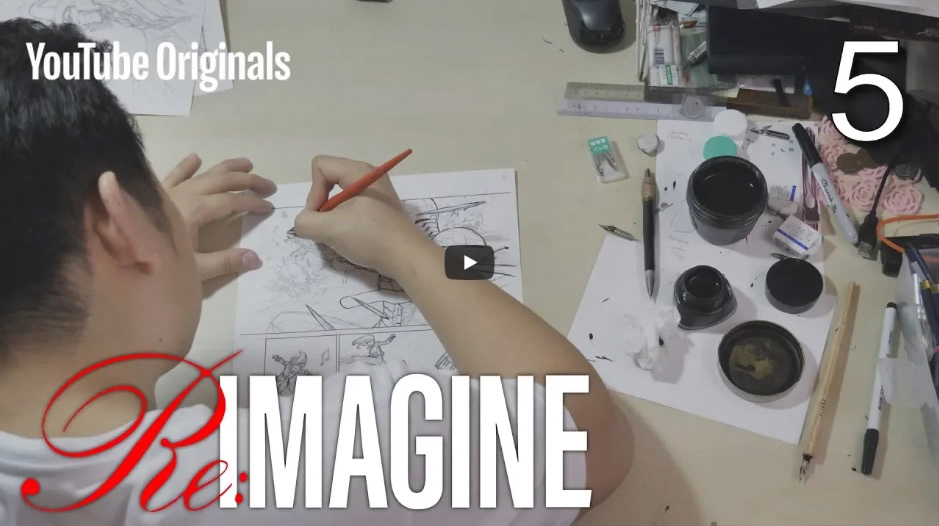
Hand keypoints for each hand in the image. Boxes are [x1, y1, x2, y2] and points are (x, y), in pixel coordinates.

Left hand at [162, 154, 276, 280]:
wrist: (112, 252)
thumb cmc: (154, 266)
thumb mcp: (194, 270)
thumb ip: (225, 262)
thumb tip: (256, 258)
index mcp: (197, 210)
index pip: (233, 201)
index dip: (253, 202)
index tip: (270, 207)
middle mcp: (186, 194)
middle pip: (223, 181)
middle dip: (249, 181)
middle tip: (269, 185)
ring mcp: (170, 191)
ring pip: (204, 173)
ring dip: (227, 167)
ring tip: (247, 162)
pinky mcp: (155, 193)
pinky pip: (173, 174)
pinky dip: (186, 165)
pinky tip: (195, 157)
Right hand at [293, 155, 427, 277]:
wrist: (407, 257)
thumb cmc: (370, 236)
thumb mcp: (330, 229)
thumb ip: (306, 222)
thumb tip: (305, 222)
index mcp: (358, 170)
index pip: (320, 166)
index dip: (313, 191)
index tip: (320, 216)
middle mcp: (369, 175)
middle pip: (329, 180)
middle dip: (322, 205)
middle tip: (330, 227)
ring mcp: (377, 192)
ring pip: (340, 197)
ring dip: (333, 217)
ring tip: (342, 235)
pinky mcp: (381, 208)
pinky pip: (353, 207)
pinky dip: (347, 222)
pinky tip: (354, 238)